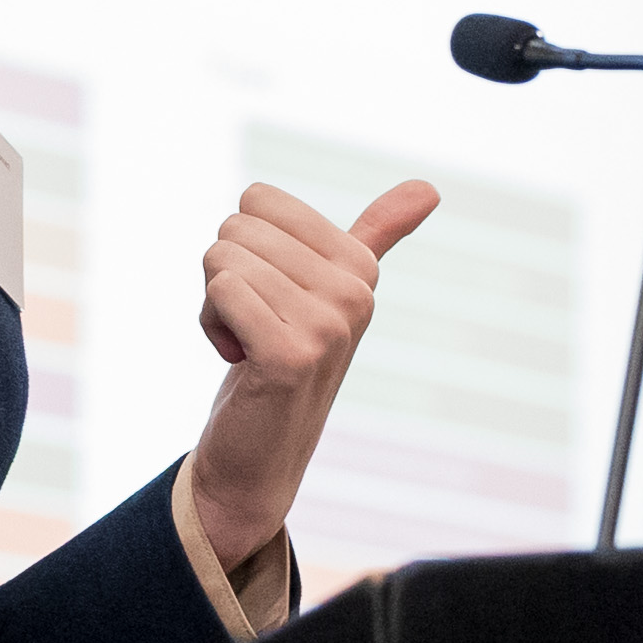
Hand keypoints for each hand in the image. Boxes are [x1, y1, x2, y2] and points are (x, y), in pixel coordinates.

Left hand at [181, 180, 438, 568]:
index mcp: (360, 266)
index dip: (245, 247)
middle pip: (236, 227)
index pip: (259, 199)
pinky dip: (211, 324)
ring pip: (221, 258)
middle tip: (252, 325)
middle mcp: (355, 293)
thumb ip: (375, 236)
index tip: (268, 297)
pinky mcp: (292, 355)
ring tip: (247, 345)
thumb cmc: (282, 361)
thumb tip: (430, 187)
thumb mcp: (328, 292)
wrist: (259, 455)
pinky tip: (240, 361)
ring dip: (215, 305)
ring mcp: (329, 326)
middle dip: (224, 274)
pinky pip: (222, 291)